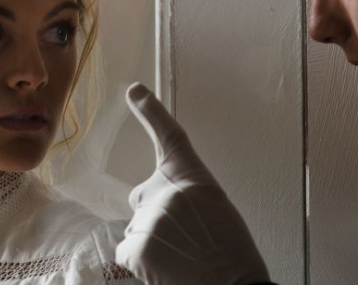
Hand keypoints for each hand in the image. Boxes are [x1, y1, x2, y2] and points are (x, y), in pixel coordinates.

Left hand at [116, 83, 270, 284]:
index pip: (170, 136)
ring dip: (152, 241)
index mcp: (194, 178)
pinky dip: (141, 261)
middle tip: (186, 238)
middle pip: (142, 198)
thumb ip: (182, 194)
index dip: (150, 110)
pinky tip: (166, 267)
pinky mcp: (136, 246)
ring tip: (181, 256)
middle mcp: (168, 192)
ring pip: (136, 227)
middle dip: (155, 216)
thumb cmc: (230, 252)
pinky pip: (127, 250)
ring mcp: (150, 219)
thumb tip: (147, 200)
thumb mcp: (215, 208)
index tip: (134, 91)